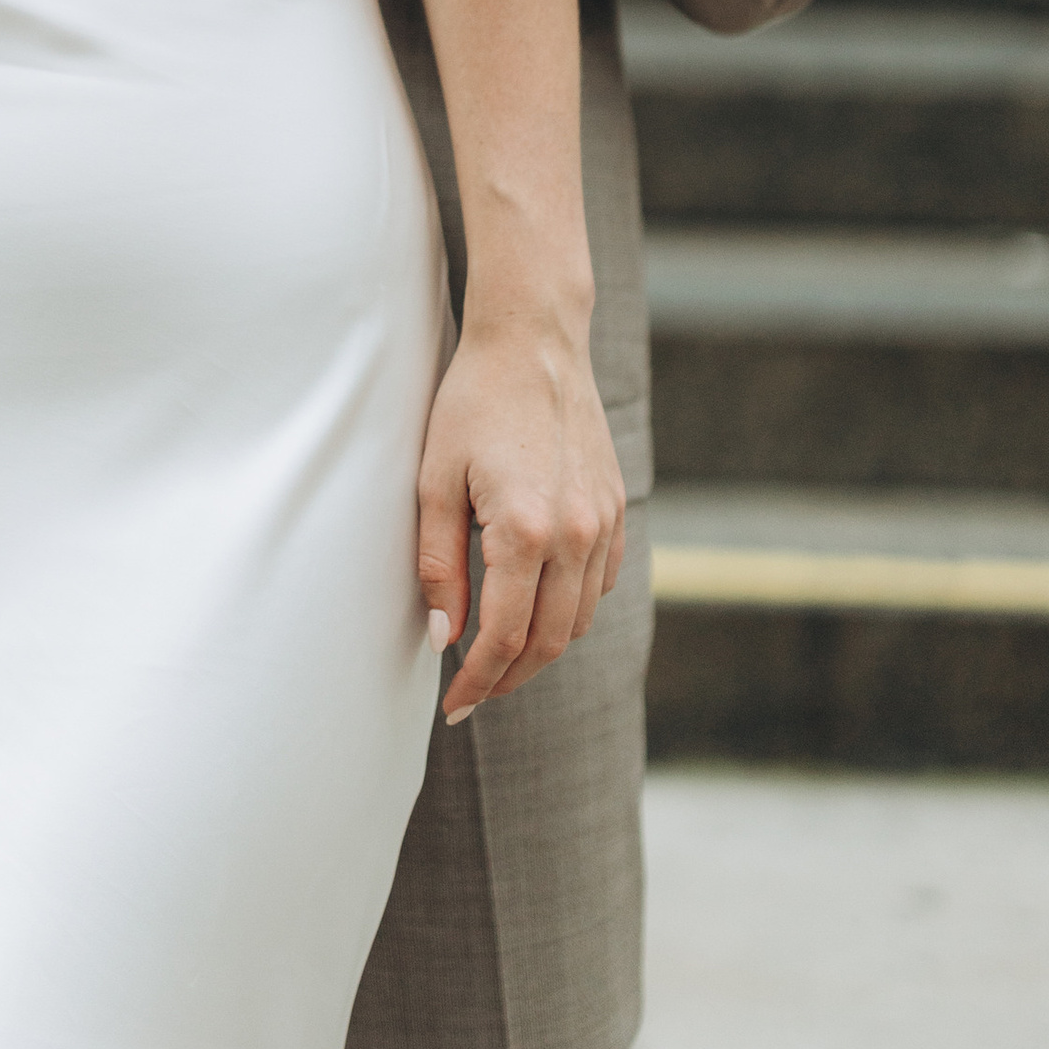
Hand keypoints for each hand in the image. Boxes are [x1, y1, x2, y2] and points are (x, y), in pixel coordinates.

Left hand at [416, 312, 625, 722]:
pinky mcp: (615, 508)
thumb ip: (439, 565)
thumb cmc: (472, 403)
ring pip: (578, 620)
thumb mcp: (433, 480)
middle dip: (510, 678)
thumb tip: (445, 638)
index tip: (454, 706)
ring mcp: (604, 523)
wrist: (533, 342)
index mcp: (527, 530)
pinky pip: (598, 584)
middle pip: (549, 642)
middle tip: (474, 694)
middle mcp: (577, 535)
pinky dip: (569, 610)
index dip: (478, 681)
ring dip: (540, 649)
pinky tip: (535, 607)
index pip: (505, 637)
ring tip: (498, 657)